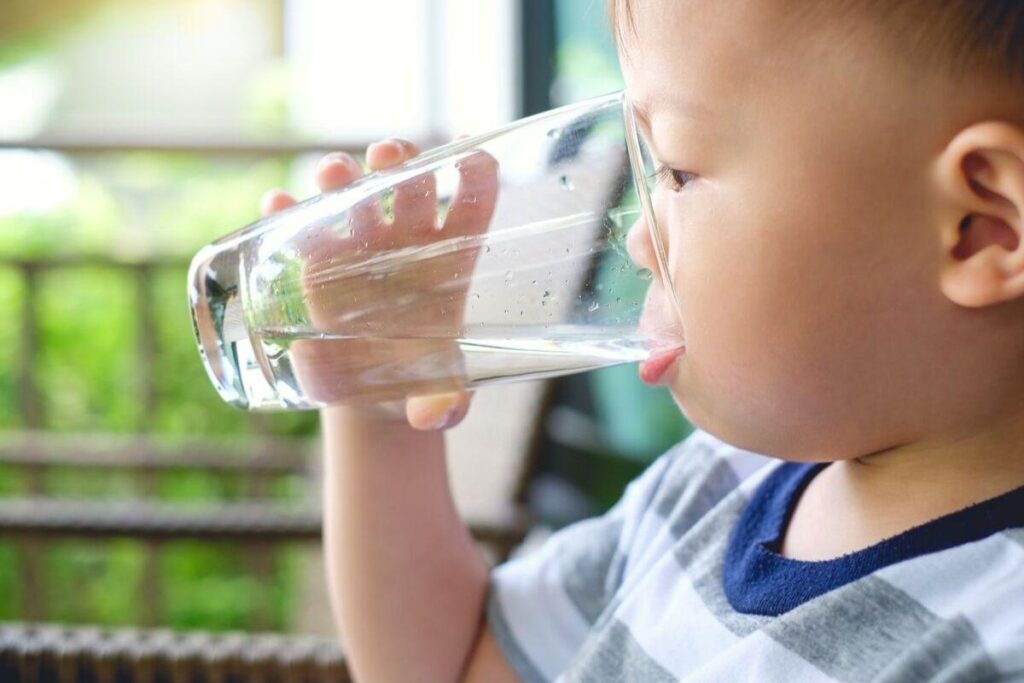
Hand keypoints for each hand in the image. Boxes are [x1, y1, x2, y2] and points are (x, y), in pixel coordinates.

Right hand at [259, 138, 497, 429]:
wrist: (376, 394)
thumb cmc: (421, 383)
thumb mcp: (439, 398)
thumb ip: (445, 404)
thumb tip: (435, 414)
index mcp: (455, 260)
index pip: (474, 202)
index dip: (476, 173)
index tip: (471, 154)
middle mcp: (411, 244)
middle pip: (411, 183)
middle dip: (400, 160)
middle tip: (387, 154)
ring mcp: (364, 249)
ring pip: (357, 195)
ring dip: (344, 174)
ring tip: (333, 172)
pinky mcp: (322, 264)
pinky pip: (304, 228)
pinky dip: (288, 210)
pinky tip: (277, 203)